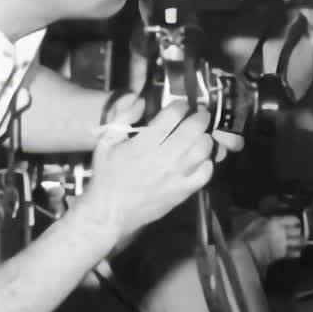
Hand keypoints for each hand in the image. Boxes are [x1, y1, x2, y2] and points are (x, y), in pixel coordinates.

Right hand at [84, 101, 216, 237]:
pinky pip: (206, 173)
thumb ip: (122, 116)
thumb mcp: (105, 142)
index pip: (173, 116)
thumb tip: (140, 99)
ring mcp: (176, 176)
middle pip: (194, 129)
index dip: (181, 105)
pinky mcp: (183, 191)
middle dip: (200, 116)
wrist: (110, 212)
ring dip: (205, 137)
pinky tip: (200, 158)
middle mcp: (164, 158)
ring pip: (203, 149)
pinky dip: (207, 162)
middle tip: (200, 114)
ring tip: (201, 134)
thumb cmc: (107, 175)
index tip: (182, 105)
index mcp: (144, 144)